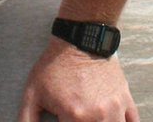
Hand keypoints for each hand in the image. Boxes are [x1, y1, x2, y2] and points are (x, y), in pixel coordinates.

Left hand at [18, 39, 137, 121]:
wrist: (80, 39)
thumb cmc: (54, 66)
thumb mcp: (32, 93)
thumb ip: (26, 120)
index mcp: (75, 116)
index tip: (63, 121)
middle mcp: (99, 116)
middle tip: (76, 120)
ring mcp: (115, 108)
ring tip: (91, 120)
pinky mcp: (125, 99)